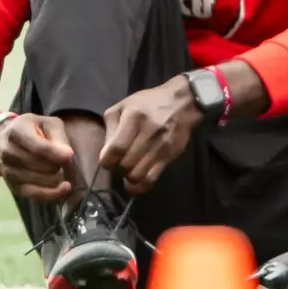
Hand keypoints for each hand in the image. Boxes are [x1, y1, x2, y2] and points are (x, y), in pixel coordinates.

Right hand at [0, 113, 74, 201]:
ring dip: (56, 177)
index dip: (57, 154)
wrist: (1, 139)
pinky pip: (35, 195)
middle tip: (60, 158)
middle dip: (58, 164)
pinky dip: (52, 194)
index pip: (39, 148)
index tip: (70, 155)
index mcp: (17, 132)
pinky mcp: (13, 186)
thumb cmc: (31, 129)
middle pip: (42, 166)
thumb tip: (67, 156)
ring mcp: (8, 171)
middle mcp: (8, 153)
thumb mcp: (47, 123)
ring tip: (57, 167)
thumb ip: (58, 136)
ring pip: (42, 181)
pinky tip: (63, 188)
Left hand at [99, 77, 203, 194]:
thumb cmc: (147, 103)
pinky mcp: (169, 156)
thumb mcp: (123, 107)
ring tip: (129, 169)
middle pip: (126, 164)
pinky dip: (140, 185)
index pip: (117, 148)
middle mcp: (148, 132)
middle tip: (119, 162)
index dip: (107, 160)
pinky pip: (152, 179)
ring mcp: (161, 146)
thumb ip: (111, 129)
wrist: (182, 103)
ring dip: (128, 177)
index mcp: (134, 117)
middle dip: (117, 168)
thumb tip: (106, 154)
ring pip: (138, 175)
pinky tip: (136, 180)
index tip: (107, 160)